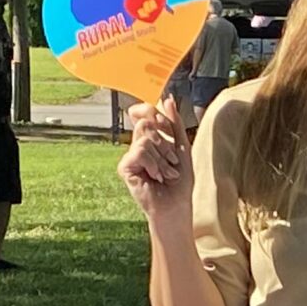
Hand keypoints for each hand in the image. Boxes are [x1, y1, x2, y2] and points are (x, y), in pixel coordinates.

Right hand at [118, 96, 193, 235]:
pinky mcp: (124, 167)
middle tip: (172, 162)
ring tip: (166, 174)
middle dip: (165, 143)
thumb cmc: (180, 183)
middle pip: (146, 122)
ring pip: (145, 138)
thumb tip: (167, 99)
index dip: (155, 113)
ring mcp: (130, 156)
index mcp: (151, 139)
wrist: (176, 206)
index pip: (145, 113)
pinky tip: (156, 177)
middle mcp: (137, 145)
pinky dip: (153, 163)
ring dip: (162, 158)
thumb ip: (175, 124)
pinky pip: (139, 150)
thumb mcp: (182, 148)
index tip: (165, 125)